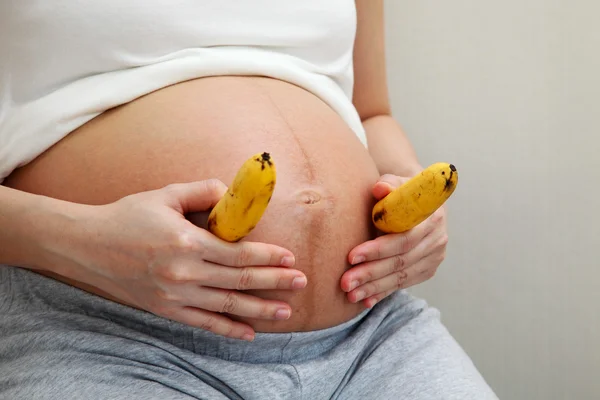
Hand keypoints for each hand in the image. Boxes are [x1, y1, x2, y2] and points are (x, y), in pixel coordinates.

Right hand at [52, 179, 305, 341]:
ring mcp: (175, 295)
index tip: (289, 258)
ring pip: (227, 305)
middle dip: (275, 282)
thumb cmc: (127, 216)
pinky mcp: (165, 309)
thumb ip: (202, 191)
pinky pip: (203, 323)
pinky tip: (248, 333)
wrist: (88, 245)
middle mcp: (184, 272)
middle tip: (301, 283)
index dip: (268, 256)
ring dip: (259, 309)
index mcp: (187, 242)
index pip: (239, 253)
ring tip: (285, 312)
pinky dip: (228, 329)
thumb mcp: (165, 195)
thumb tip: (230, 194)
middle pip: (240, 280)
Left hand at [340, 174, 448, 307]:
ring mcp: (434, 257)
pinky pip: (403, 284)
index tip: (351, 257)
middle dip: (371, 274)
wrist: (416, 200)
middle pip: (401, 261)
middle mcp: (437, 239)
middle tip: (345, 282)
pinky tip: (365, 300)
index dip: (378, 250)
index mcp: (431, 217)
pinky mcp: (428, 270)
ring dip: (374, 287)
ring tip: (350, 294)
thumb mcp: (394, 183)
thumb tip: (379, 189)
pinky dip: (383, 292)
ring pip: (401, 277)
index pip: (404, 239)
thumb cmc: (399, 191)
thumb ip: (387, 185)